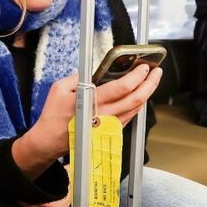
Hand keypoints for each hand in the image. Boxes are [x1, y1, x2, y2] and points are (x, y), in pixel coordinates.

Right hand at [29, 64, 161, 158]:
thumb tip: (95, 70)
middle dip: (151, 83)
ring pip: (136, 109)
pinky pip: (130, 116)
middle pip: (136, 99)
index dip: (137, 76)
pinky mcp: (110, 130)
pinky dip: (137, 104)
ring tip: (151, 81)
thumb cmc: (54, 115)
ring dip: (147, 94)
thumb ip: (78, 76)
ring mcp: (109, 124)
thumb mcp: (59, 88)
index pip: (123, 87)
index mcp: (92, 102)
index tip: (144, 67)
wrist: (50, 140)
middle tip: (157, 72)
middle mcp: (105, 115)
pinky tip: (138, 95)